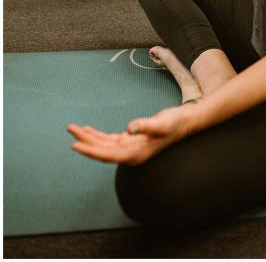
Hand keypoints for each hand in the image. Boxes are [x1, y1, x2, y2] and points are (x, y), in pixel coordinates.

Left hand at [68, 105, 192, 165]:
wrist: (184, 122)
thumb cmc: (174, 123)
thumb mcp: (162, 124)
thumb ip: (146, 126)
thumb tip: (129, 128)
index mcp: (136, 154)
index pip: (108, 155)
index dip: (91, 151)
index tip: (76, 145)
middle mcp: (130, 153)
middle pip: (102, 150)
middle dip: (85, 141)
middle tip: (70, 129)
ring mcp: (130, 147)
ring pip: (104, 144)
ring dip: (88, 137)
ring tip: (73, 128)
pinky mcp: (131, 140)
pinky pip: (110, 139)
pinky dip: (98, 135)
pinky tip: (88, 130)